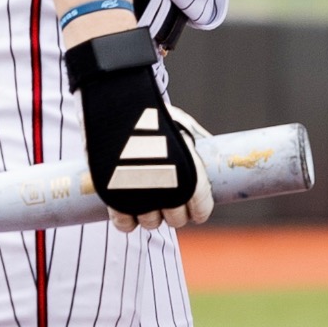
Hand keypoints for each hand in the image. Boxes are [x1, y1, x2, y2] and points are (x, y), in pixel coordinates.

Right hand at [65, 28, 210, 231]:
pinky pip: (124, 224)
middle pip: (176, 220)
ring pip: (150, 223)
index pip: (201, 210)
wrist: (115, 102)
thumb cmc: (151, 111)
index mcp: (189, 176)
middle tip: (168, 197)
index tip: (194, 206)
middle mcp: (167, 190)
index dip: (199, 210)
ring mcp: (139, 195)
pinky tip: (128, 209)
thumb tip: (214, 150)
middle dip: (175, 212)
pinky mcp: (113, 197)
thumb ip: (198, 143)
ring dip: (150, 215)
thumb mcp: (183, 125)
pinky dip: (127, 220)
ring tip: (147, 198)